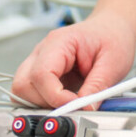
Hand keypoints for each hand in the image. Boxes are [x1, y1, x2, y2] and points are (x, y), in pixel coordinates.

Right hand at [11, 16, 135, 109]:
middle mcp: (43, 51)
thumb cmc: (111, 37)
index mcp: (58, 42)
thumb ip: (97, 87)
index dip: (56, 97)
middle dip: (43, 102)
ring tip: (67, 103)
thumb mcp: (113, 62)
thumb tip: (86, 109)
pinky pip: (31, 92)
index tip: (76, 106)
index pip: (41, 74)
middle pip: (23, 84)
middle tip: (69, 106)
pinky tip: (63, 101)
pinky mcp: (42, 73)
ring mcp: (39, 61)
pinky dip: (44, 102)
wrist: (112, 27)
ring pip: (22, 90)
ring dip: (42, 104)